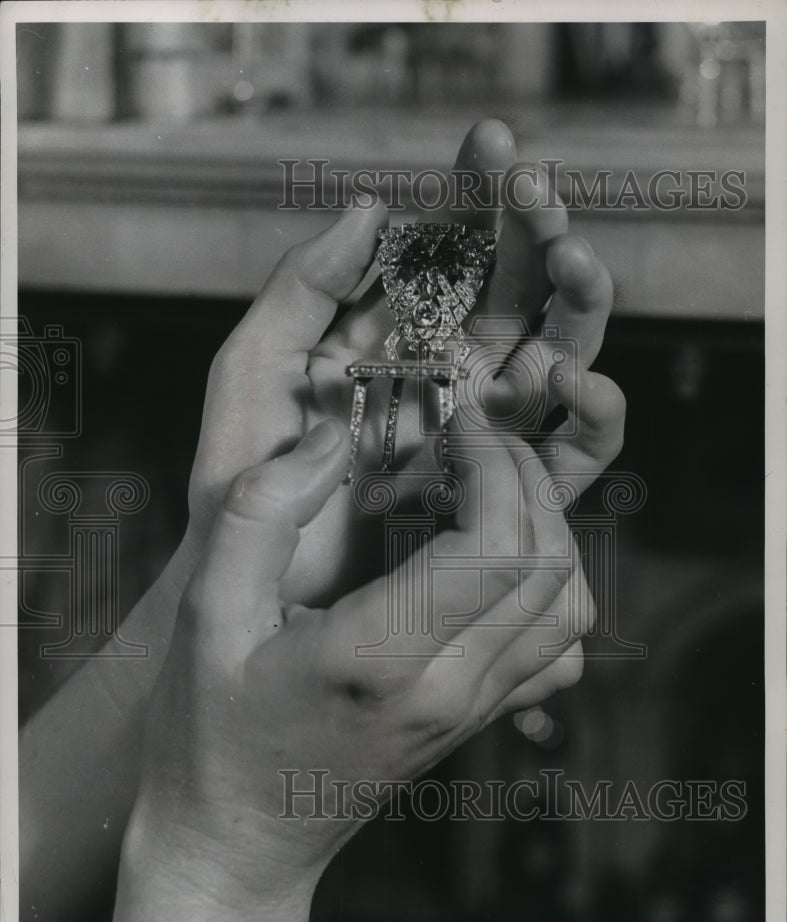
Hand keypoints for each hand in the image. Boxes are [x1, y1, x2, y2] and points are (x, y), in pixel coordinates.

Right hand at [104, 414, 593, 921]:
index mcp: (382, 657)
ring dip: (547, 529)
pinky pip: (557, 651)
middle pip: (548, 563)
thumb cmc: (212, 730)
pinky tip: (499, 563)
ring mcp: (473, 712)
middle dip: (526, 479)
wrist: (239, 843)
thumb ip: (264, 513)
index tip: (461, 422)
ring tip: (492, 490)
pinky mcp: (479, 722)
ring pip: (570, 607)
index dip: (495, 464)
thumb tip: (333, 440)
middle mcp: (448, 688)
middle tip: (477, 441)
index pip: (496, 545)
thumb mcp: (208, 613)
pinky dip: (551, 590)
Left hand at [182, 119, 623, 608]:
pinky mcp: (505, 499)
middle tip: (537, 194)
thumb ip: (301, 286)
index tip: (492, 145)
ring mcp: (483, 437)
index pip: (450, 253)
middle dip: (537, 235)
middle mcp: (448, 379)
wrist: (250, 580)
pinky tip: (572, 378)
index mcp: (394, 340)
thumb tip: (371, 205)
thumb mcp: (255, 366)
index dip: (476, 196)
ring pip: (557, 356)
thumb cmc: (240, 476)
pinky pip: (570, 454)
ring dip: (580, 305)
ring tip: (571, 262)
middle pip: (517, 293)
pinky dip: (591, 414)